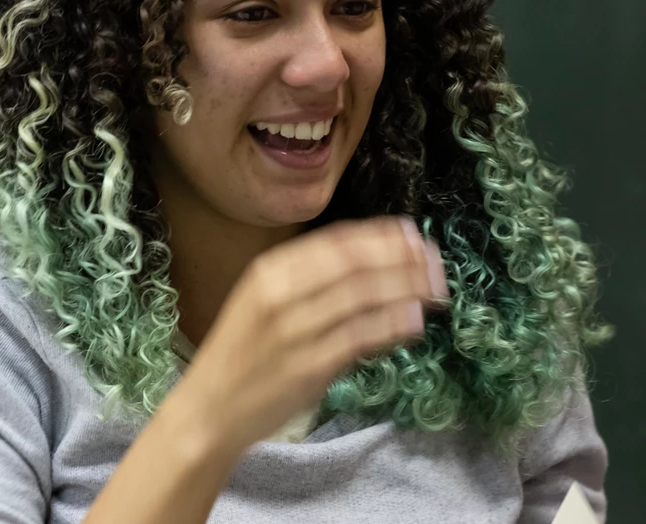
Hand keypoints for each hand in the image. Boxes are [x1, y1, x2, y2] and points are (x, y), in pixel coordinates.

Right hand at [174, 216, 449, 453]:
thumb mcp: (266, 301)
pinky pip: (359, 337)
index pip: (336, 242)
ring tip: (435, 289)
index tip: (414, 235)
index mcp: (270, 270)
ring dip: (405, 288)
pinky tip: (414, 319)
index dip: (381, 236)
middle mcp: (279, 293)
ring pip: (361, 296)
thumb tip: (377, 259)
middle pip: (354, 264)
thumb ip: (312, 280)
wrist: (209, 410)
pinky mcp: (306, 367)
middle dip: (401, 259)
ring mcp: (293, 330)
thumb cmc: (245, 353)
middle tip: (436, 262)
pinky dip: (391, 324)